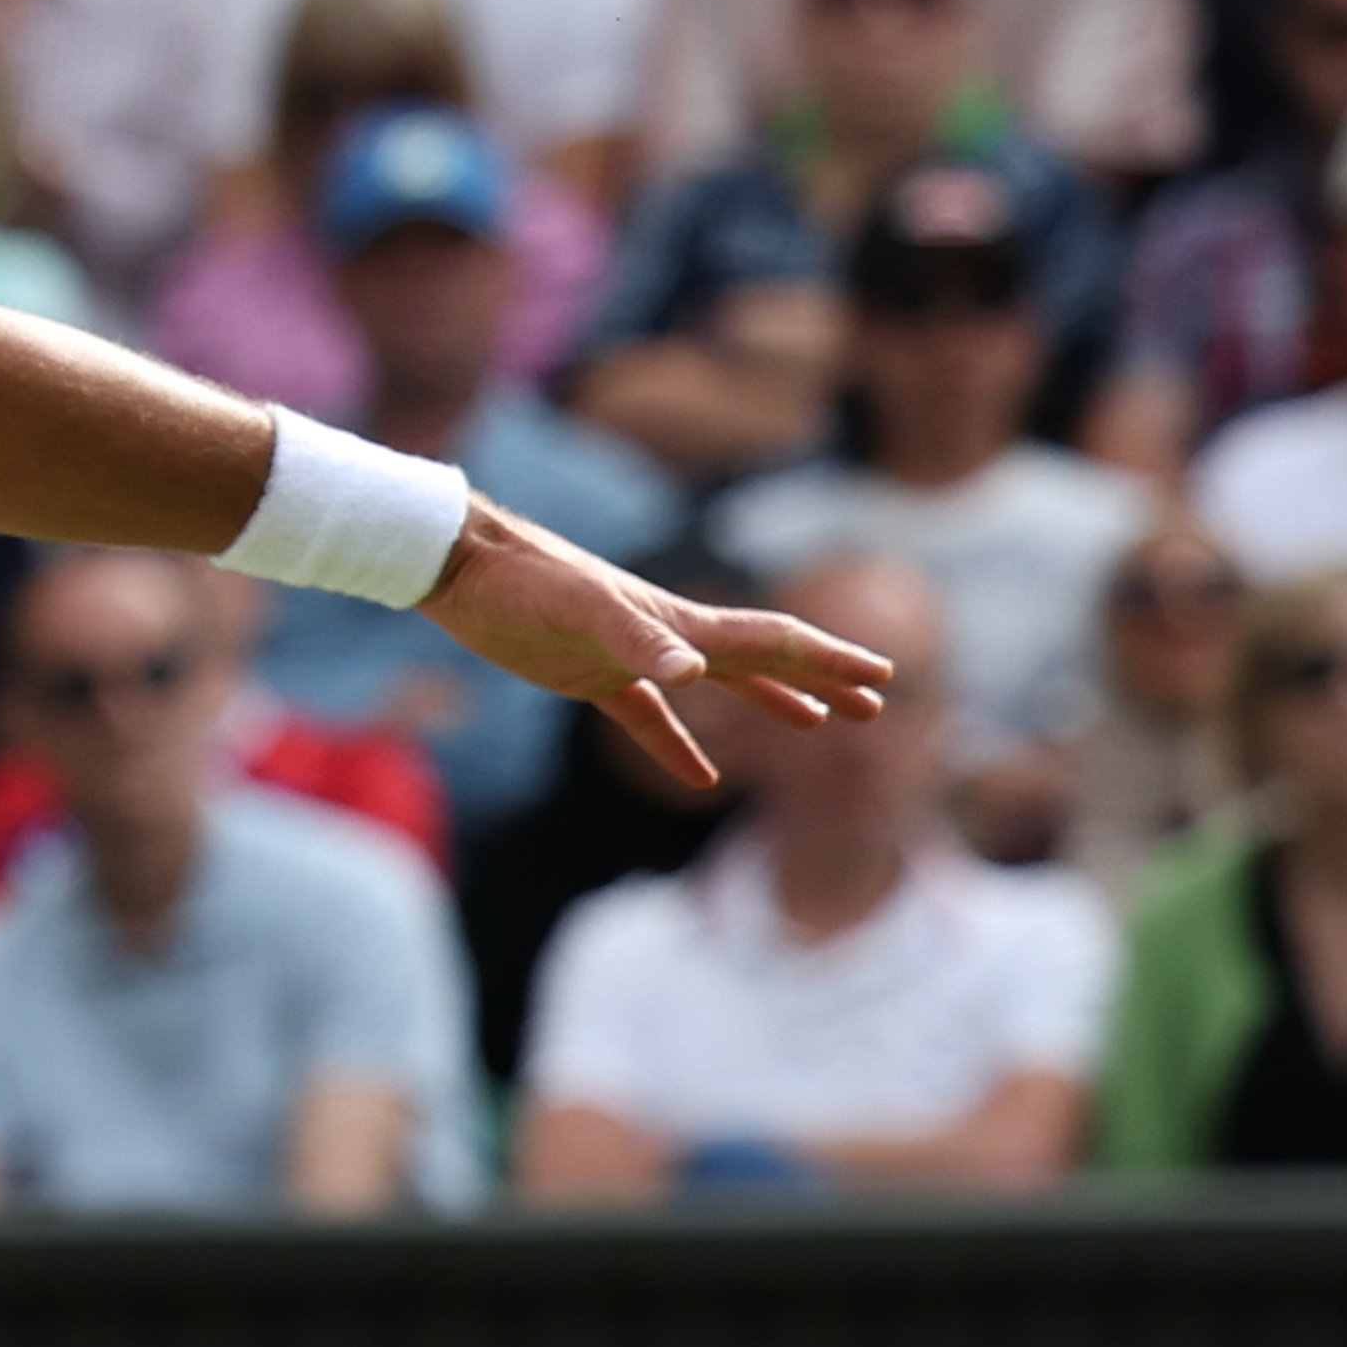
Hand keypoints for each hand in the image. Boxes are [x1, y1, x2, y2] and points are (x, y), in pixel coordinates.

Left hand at [424, 501, 892, 789]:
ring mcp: (633, 657)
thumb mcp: (581, 612)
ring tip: (815, 724)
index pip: (772, 642)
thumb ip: (639, 643)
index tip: (883, 675)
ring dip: (770, 703)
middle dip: (821, 681)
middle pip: (763, 662)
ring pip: (720, 685)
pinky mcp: (592, 679)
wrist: (463, 568)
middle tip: (874, 704)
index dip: (828, 659)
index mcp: (680, 623)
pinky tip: (699, 778)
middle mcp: (668, 637)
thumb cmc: (523, 582)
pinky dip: (677, 747)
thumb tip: (694, 675)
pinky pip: (649, 719)